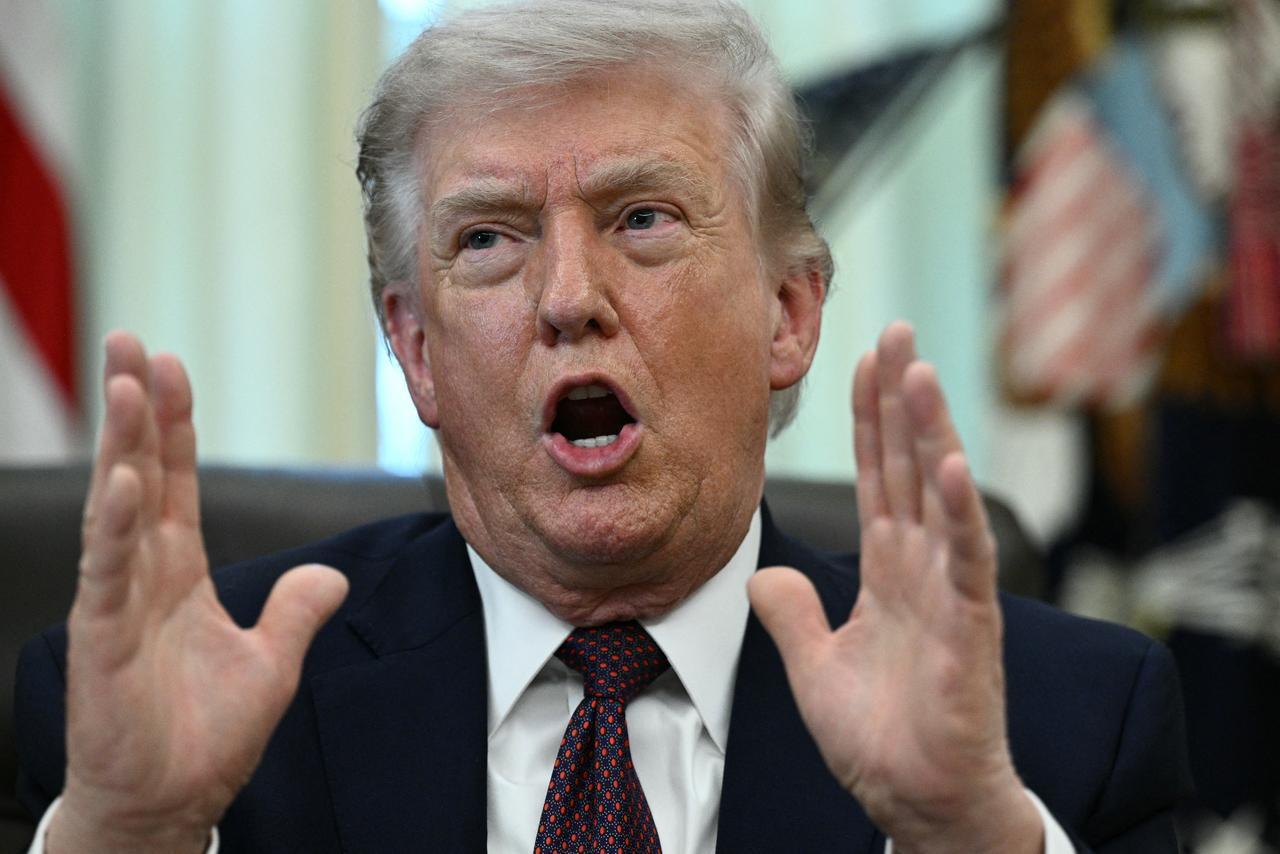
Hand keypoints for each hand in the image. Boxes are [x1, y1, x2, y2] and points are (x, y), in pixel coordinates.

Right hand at [47, 333, 348, 852]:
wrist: (170, 803)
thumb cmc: (205, 736)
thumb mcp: (272, 664)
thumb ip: (297, 612)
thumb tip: (331, 576)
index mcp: (180, 572)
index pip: (178, 481)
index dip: (177, 425)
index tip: (173, 365)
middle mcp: (144, 575)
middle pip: (141, 474)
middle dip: (136, 408)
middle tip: (130, 341)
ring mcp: (119, 603)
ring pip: (118, 507)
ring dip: (123, 445)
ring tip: (124, 382)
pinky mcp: (103, 641)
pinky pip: (109, 573)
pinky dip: (116, 527)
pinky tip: (123, 481)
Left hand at [748, 323, 1040, 853]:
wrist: (916, 800)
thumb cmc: (881, 738)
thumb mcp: (815, 665)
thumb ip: (792, 613)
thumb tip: (765, 573)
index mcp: (888, 570)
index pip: (876, 475)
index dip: (869, 418)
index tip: (864, 359)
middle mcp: (922, 566)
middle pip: (907, 464)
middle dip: (900, 398)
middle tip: (896, 330)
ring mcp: (949, 591)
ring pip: (940, 493)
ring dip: (929, 431)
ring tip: (916, 370)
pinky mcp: (969, 625)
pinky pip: (964, 557)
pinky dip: (955, 508)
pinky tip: (944, 461)